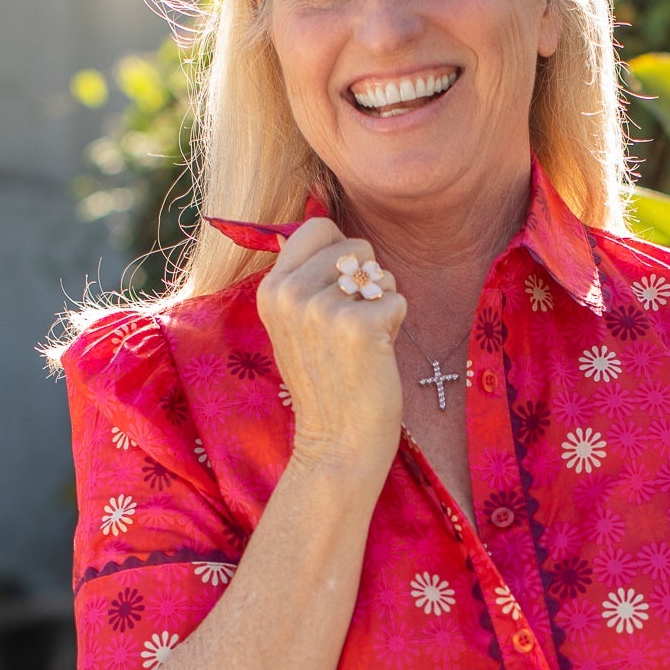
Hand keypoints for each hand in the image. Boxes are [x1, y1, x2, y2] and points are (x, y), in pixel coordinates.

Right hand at [256, 217, 406, 480]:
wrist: (336, 442)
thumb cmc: (325, 382)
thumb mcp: (294, 325)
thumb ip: (305, 279)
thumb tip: (330, 227)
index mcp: (272, 288)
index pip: (319, 228)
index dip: (341, 256)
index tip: (338, 294)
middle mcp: (291, 293)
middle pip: (356, 246)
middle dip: (366, 281)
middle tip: (350, 329)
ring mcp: (323, 308)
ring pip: (380, 274)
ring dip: (381, 304)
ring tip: (361, 344)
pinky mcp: (360, 325)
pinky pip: (397, 299)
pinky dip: (395, 326)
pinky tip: (374, 356)